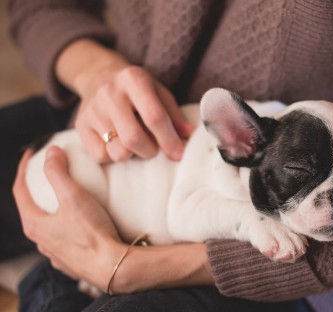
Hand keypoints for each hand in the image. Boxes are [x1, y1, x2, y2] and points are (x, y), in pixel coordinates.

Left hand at [13, 147, 213, 292]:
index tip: (31, 154)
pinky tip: (79, 224)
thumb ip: (59, 172)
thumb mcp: (73, 196)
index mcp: (35, 224)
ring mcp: (55, 254)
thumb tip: (51, 152)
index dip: (23, 169)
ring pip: (48, 227)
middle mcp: (40, 241)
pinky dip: (67, 226)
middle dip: (37, 190)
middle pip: (32, 209)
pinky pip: (64, 240)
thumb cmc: (92, 233)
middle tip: (49, 174)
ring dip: (52, 210)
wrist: (112, 266)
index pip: (20, 191)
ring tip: (66, 199)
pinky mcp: (71, 262)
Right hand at [57, 39, 194, 162]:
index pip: (154, 117)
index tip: (178, 154)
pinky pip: (100, 156)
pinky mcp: (80, 125)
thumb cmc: (137, 89)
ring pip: (117, 151)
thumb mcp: (159, 93)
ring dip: (132, 155)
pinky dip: (114, 156)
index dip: (169, 140)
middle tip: (154, 148)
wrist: (98, 76)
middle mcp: (110, 93)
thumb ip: (174, 115)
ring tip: (136, 144)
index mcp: (134, 80)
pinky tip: (118, 143)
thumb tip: (192, 135)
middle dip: (150, 151)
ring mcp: (92, 110)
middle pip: (133, 138)